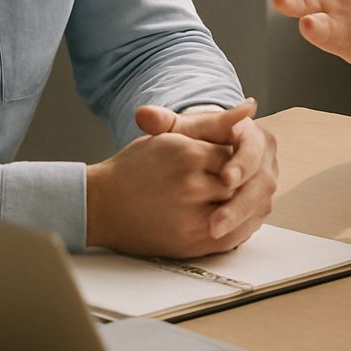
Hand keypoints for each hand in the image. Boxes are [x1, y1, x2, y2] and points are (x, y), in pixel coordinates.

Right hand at [85, 103, 274, 257]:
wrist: (100, 205)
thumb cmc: (134, 167)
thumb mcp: (171, 136)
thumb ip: (214, 123)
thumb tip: (250, 106)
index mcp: (187, 156)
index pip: (235, 155)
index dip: (236, 158)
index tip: (231, 159)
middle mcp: (191, 187)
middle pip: (240, 185)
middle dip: (244, 183)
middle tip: (242, 180)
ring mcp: (192, 219)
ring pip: (239, 212)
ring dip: (246, 207)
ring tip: (242, 199)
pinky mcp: (190, 244)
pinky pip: (230, 238)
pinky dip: (238, 229)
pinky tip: (234, 220)